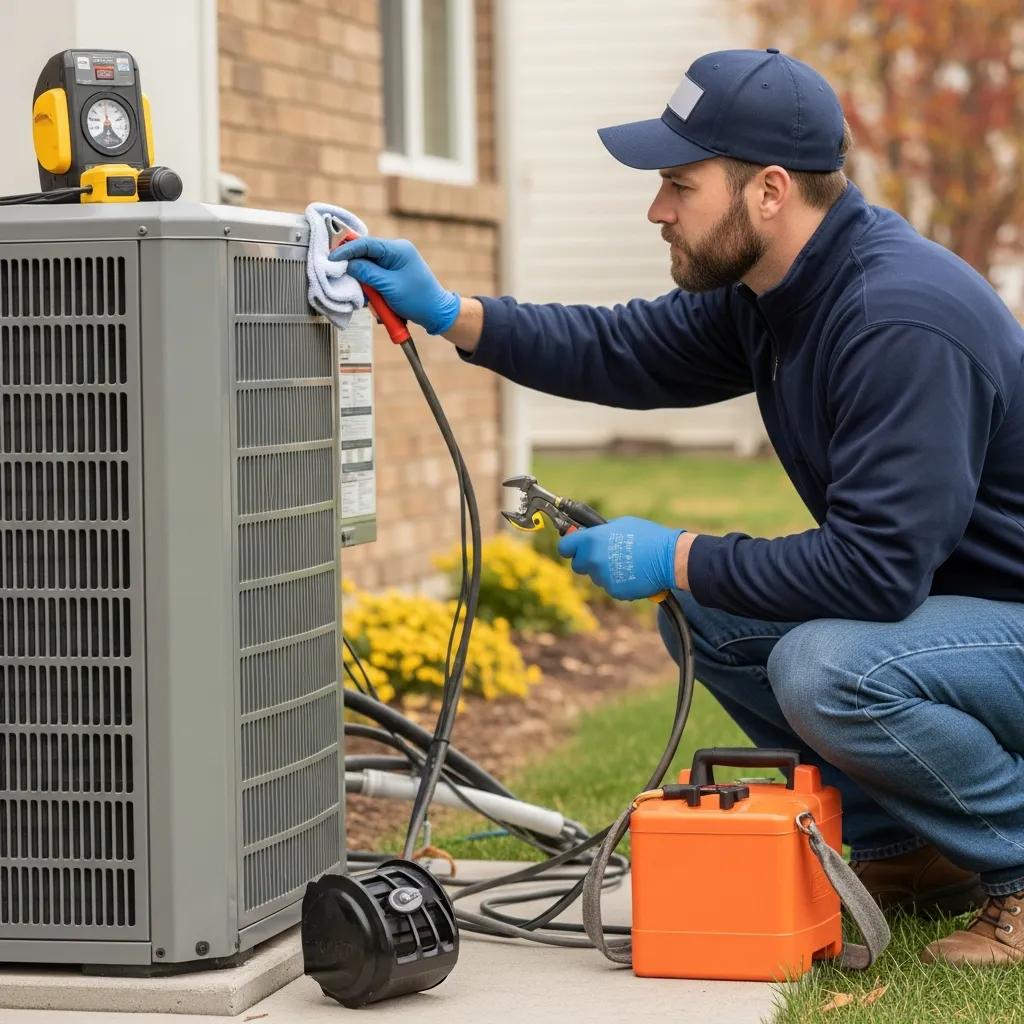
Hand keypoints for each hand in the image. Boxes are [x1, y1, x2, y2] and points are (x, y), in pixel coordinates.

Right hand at [328, 236, 460, 334]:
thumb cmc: (418, 300)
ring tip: (377, 304)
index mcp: (397, 249)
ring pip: (369, 272)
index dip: (347, 251)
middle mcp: (396, 253)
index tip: (332, 259)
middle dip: (359, 275)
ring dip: (369, 289)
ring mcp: (394, 264)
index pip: (366, 244)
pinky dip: (375, 293)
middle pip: (365, 257)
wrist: (436, 314)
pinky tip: (381, 306)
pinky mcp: (393, 276)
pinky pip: (376, 281)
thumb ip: (366, 273)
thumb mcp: (389, 286)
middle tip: (357, 289)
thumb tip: (347, 264)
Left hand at [557, 516, 683, 600]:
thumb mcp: (620, 524)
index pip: (565, 547)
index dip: (569, 546)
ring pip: (595, 576)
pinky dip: (617, 581)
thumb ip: (599, 532)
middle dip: (587, 561)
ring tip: (626, 561)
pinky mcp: (614, 591)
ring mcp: (603, 577)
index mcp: (591, 540)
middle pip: (578, 565)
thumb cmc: (647, 537)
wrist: (669, 559)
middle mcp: (593, 560)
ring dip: (604, 571)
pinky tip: (632, 572)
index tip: (573, 546)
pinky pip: (610, 586)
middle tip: (604, 554)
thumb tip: (585, 533)